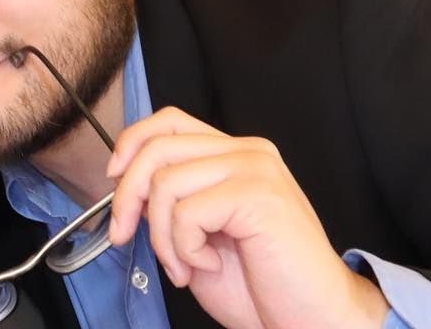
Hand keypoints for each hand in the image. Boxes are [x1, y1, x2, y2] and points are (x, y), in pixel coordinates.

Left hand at [107, 107, 388, 328]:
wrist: (317, 324)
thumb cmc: (262, 287)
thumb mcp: (200, 234)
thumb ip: (171, 202)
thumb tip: (127, 184)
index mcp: (236, 154)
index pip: (169, 122)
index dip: (132, 143)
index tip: (114, 180)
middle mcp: (248, 152)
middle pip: (159, 147)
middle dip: (128, 195)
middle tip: (124, 235)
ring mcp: (255, 169)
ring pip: (167, 182)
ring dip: (162, 237)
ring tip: (183, 266)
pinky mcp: (257, 195)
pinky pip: (188, 211)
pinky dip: (184, 247)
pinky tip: (209, 265)